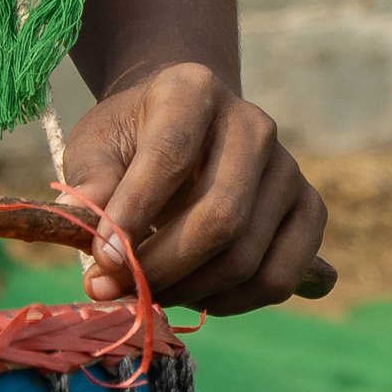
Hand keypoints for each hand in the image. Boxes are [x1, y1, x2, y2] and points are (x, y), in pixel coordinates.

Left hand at [58, 62, 329, 314]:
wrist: (182, 128)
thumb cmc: (131, 140)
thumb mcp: (96, 147)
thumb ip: (89, 185)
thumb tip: (82, 228)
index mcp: (193, 90)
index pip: (170, 156)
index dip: (134, 216)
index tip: (101, 261)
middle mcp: (253, 124)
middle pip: (219, 215)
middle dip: (162, 267)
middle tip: (118, 290)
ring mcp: (289, 167)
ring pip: (248, 254)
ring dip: (191, 290)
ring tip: (148, 293)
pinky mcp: (309, 209)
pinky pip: (281, 276)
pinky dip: (235, 301)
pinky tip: (196, 296)